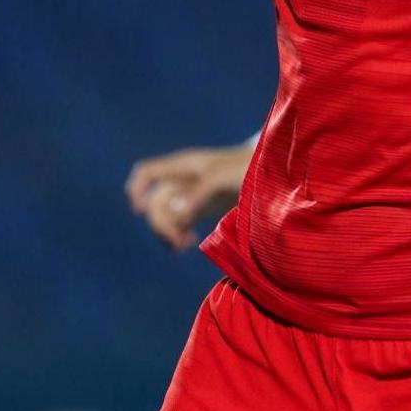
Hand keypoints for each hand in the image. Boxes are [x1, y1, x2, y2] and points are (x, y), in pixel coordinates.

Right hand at [125, 144, 254, 251]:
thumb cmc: (250, 168)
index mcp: (185, 166)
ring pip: (164, 216)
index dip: (136, 190)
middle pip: (154, 203)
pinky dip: (177, 236)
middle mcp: (184, 180)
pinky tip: (188, 242)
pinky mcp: (201, 209)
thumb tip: (179, 213)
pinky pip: (177, 224)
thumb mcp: (224, 177)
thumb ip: (200, 192)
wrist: (273, 175)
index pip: (147, 173)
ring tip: (184, 244)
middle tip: (179, 240)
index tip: (141, 212)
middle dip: (161, 223)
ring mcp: (191, 195)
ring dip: (168, 232)